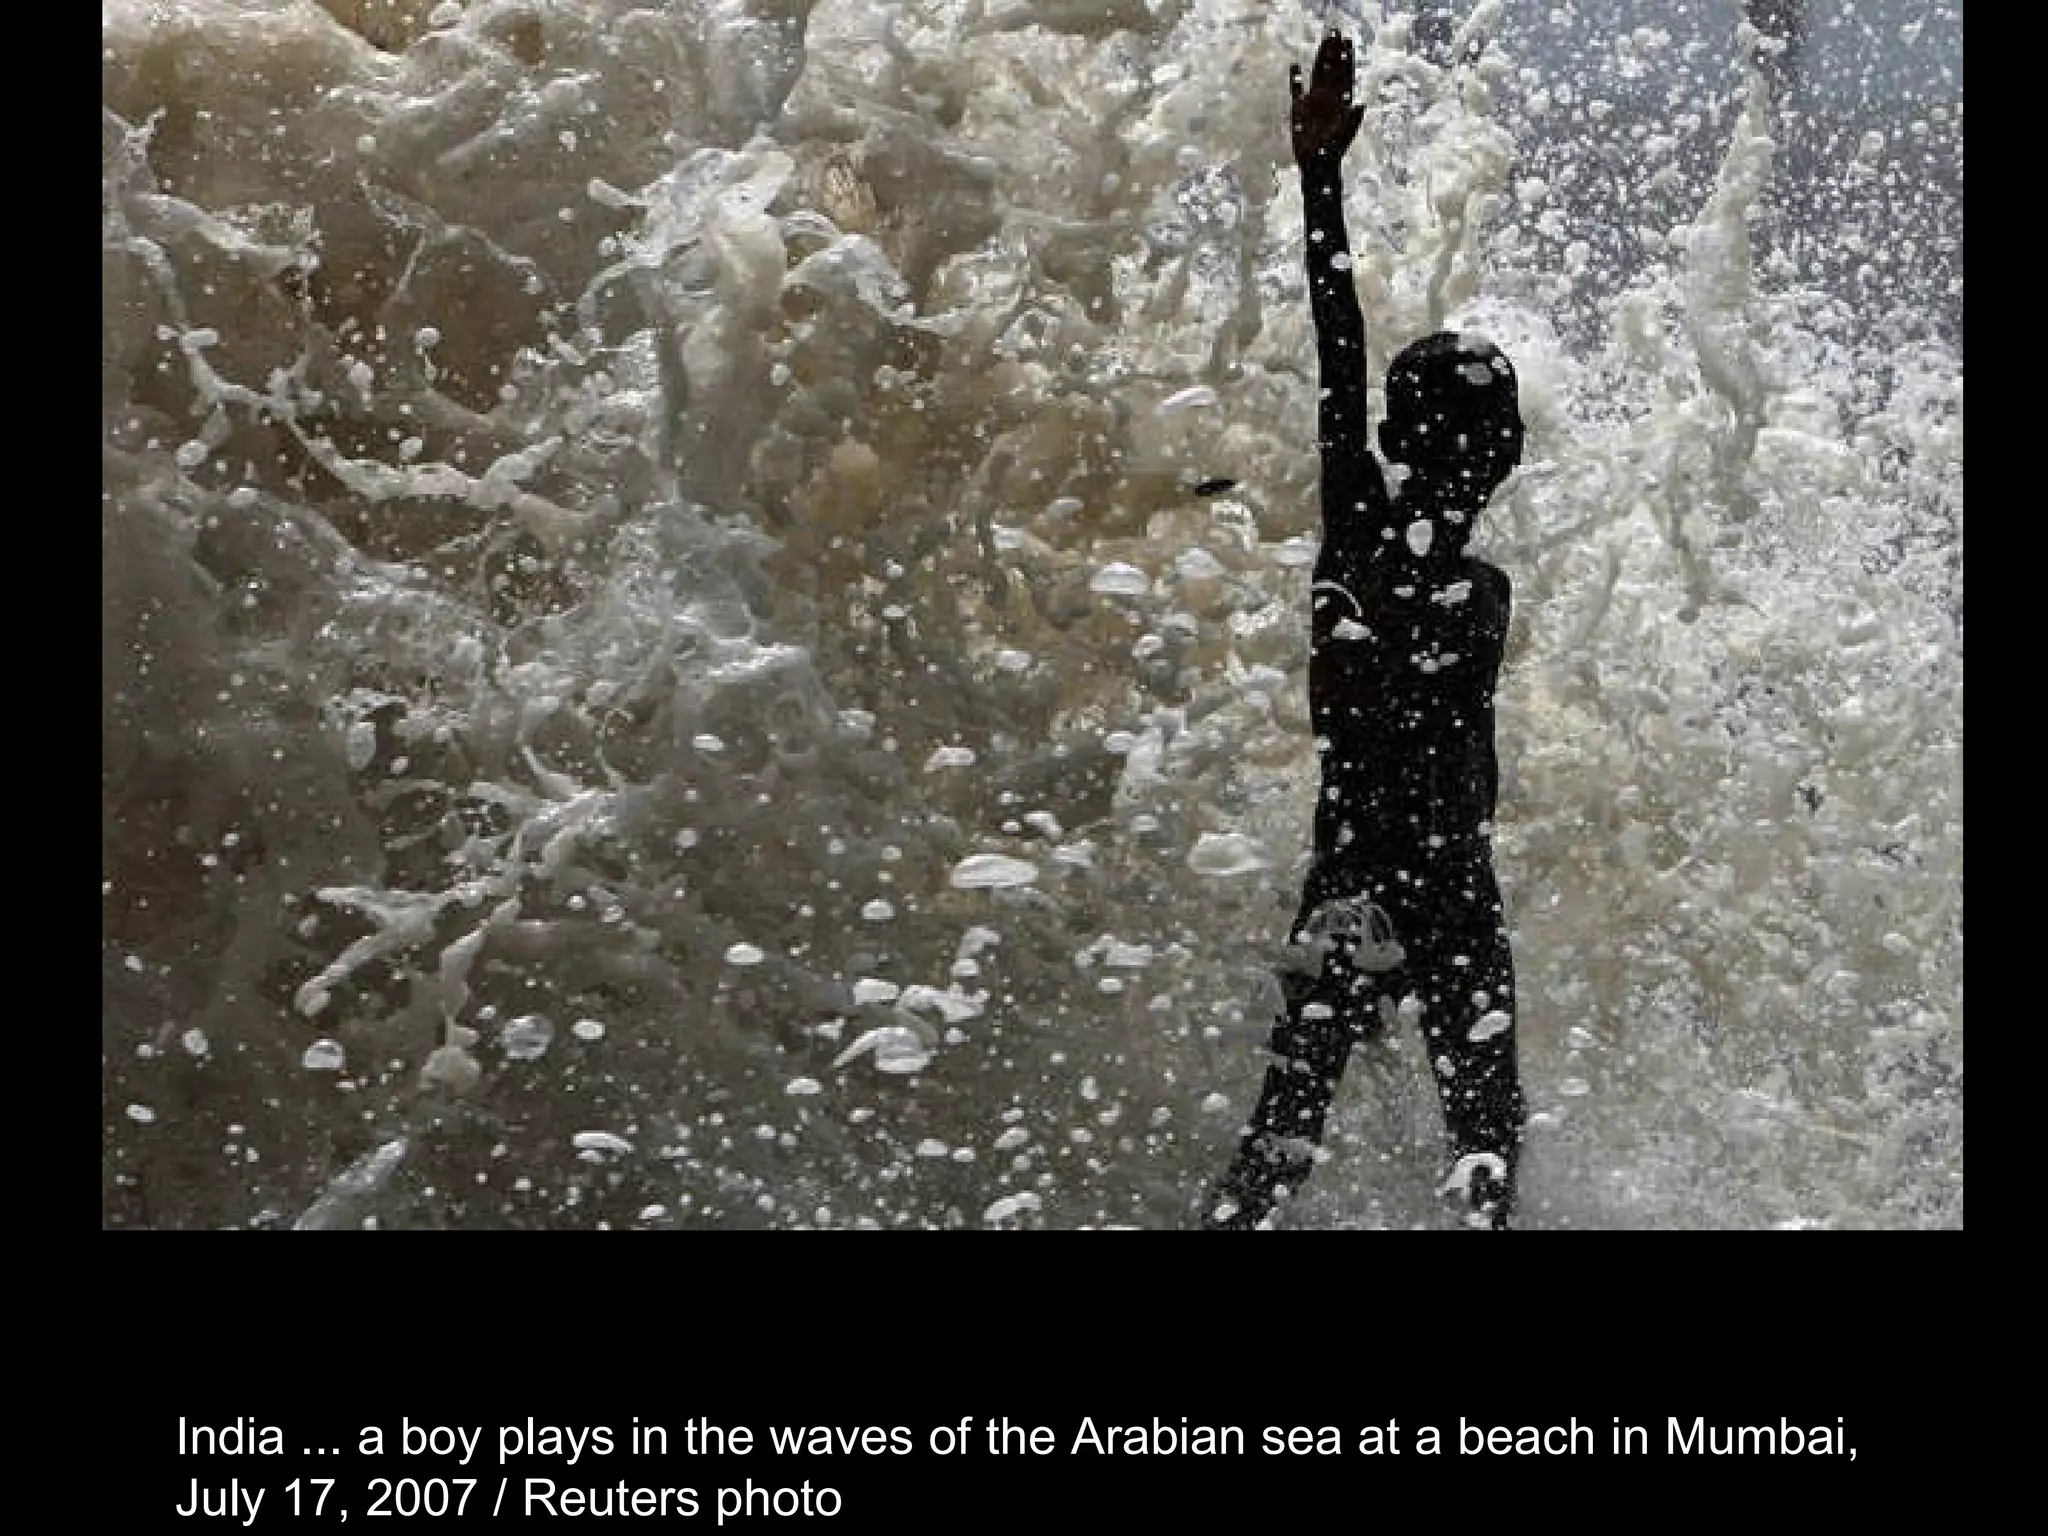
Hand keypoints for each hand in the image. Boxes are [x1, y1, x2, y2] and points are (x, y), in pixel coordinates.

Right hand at [1290, 29, 1365, 167]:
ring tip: (1322, 41)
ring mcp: (1313, 102)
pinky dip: (1295, 79)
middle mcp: (1328, 98)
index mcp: (1341, 101)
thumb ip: (1353, 119)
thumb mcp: (1345, 134)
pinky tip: (1295, 66)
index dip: (1346, 59)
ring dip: (1319, 58)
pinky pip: (1296, 91)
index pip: (1345, 75)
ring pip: (1316, 74)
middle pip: (1331, 69)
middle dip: (1333, 51)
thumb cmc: (1334, 151)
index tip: (1347, 42)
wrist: (1318, 164)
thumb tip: (1360, 103)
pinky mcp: (1299, 110)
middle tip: (1335, 32)